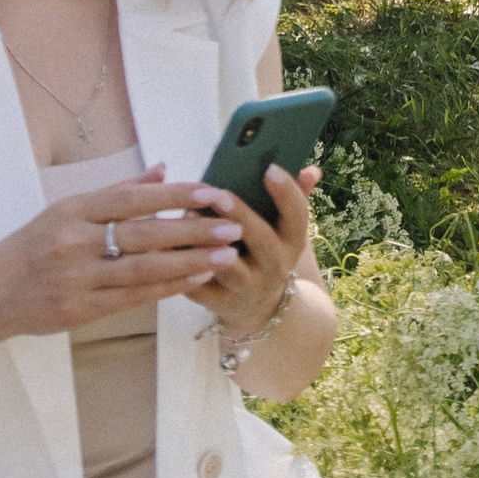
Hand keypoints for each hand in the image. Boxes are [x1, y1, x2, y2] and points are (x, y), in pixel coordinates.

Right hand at [0, 169, 246, 342]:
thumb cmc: (32, 247)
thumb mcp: (65, 210)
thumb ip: (116, 191)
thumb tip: (162, 168)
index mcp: (71, 210)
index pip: (131, 198)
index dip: (174, 194)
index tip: (211, 192)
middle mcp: (73, 242)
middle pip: (142, 233)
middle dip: (192, 229)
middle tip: (232, 224)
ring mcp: (75, 278)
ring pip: (142, 269)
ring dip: (188, 261)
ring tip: (225, 254)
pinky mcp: (78, 310)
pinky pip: (131, 298)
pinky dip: (166, 288)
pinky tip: (195, 280)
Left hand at [183, 158, 317, 340]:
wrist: (262, 310)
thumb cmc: (267, 254)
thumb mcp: (285, 231)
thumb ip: (294, 198)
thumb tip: (311, 169)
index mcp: (292, 242)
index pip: (298, 216)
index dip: (286, 192)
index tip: (269, 168)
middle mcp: (275, 266)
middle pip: (262, 240)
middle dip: (240, 215)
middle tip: (217, 192)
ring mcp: (249, 288)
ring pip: (230, 268)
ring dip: (209, 244)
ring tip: (189, 216)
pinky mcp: (221, 304)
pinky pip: (200, 289)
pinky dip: (184, 269)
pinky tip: (167, 246)